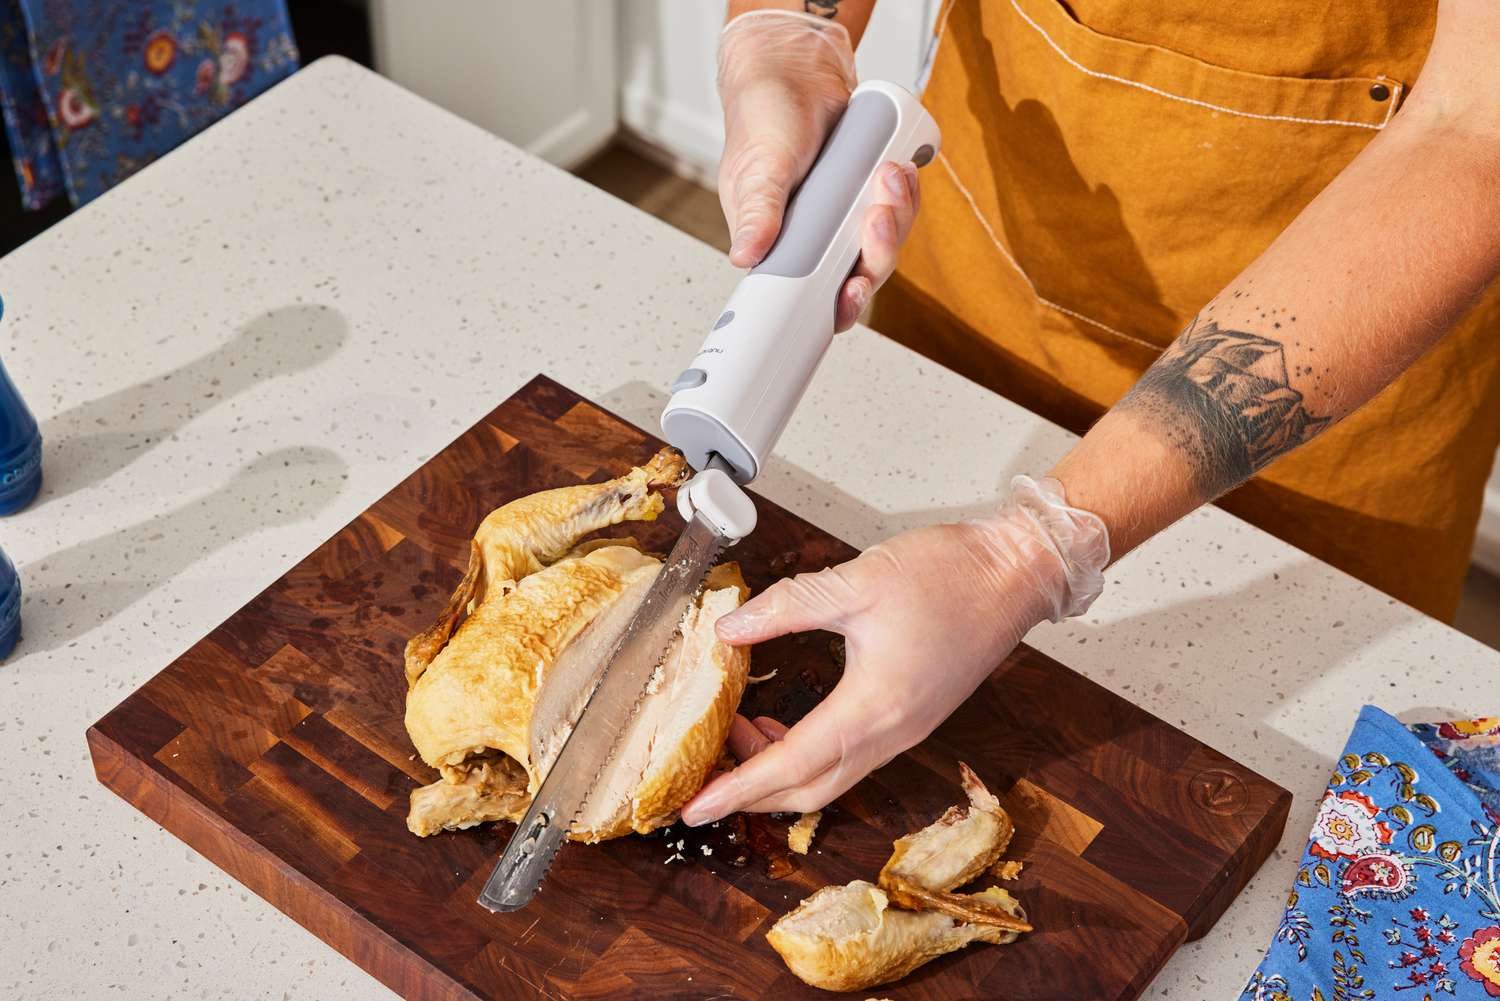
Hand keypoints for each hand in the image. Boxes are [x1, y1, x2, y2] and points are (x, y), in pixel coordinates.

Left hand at [682, 479, 1108, 824]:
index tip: (696, 806)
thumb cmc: (951, 575)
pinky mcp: (913, 717)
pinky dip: (810, 755)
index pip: (792, 764)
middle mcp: (893, 731)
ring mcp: (907, 729)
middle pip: (811, 789)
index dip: (738, 787)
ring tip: (738, 734)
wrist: (1017, 573)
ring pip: (833, 777)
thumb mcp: (858, 581)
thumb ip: (789, 605)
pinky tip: (785, 723)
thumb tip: (731, 628)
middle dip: (752, 792)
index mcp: (875, 705)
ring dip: (781, 771)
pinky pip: (853, 757)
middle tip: (703, 778)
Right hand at [718, 11, 919, 330]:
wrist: (794, 69)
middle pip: (857, 275)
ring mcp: (841, 219)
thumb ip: (757, 211)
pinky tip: (900, 171)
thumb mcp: (760, 166)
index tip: (853, 290)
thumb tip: (745, 256)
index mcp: (777, 245)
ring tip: (890, 175)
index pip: (809, 297)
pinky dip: (904, 196)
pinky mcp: (865, 195)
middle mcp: (811, 240)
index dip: (838, 304)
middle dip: (876, 250)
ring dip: (896, 217)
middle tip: (876, 215)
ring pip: (882, 245)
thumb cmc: (763, 116)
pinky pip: (895, 213)